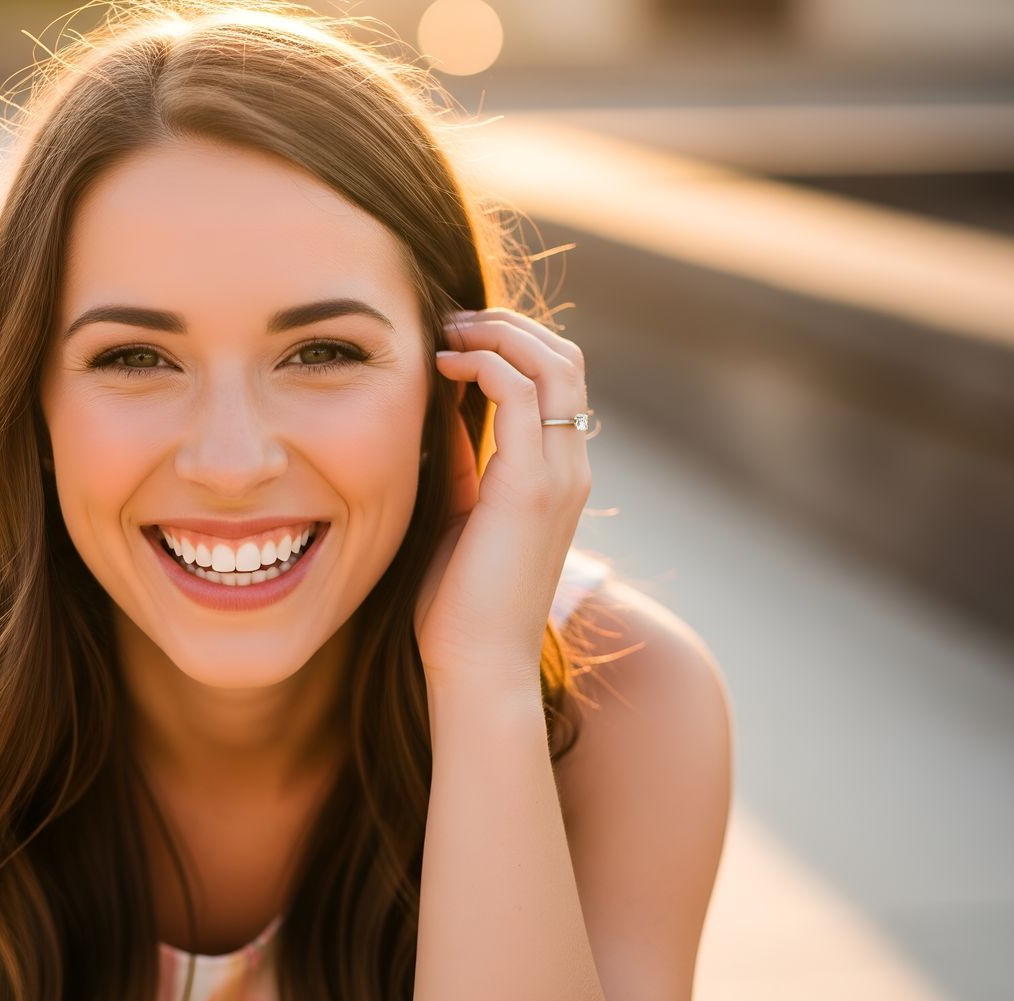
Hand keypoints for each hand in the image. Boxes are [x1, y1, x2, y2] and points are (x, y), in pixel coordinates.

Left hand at [413, 308, 594, 696]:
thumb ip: (462, 461)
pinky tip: (442, 367)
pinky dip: (483, 364)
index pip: (558, 379)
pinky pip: (522, 393)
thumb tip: (442, 409)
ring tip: (446, 331)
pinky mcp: (533, 486)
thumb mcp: (459, 515)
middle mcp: (571, 467)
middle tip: (450, 320)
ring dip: (497, 333)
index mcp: (559, 474)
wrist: (478, 667)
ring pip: (552, 362)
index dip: (512, 343)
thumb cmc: (459, 607)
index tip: (454, 337)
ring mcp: (560, 475)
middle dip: (507, 324)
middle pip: (565, 357)